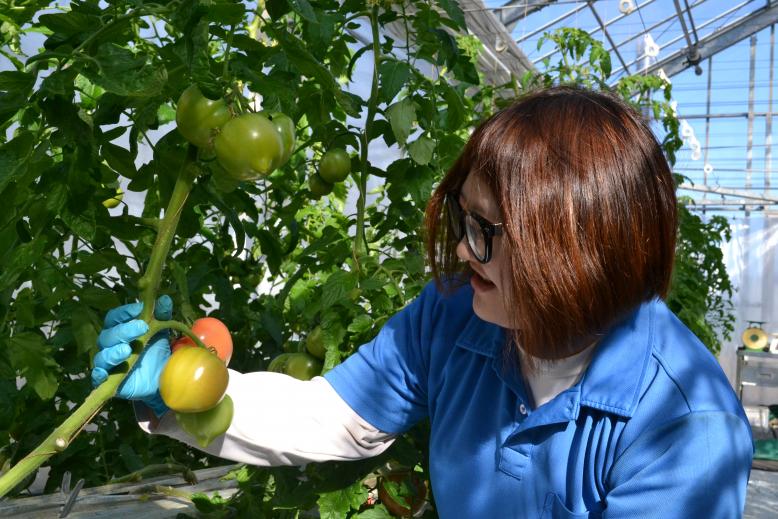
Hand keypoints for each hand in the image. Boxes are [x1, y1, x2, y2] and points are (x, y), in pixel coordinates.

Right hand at [91, 295, 172, 415]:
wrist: (161, 378)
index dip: (125, 312)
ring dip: (113, 352)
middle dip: (125, 330)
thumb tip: (165, 299)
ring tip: (127, 350)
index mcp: (120, 329)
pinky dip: (100, 373)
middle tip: (142, 327)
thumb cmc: (156, 351)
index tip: (139, 309)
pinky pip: (97, 376)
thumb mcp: (161, 332)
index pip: (115, 317)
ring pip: (103, 355)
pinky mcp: (107, 379)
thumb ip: (161, 315)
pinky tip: (106, 371)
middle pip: (109, 334)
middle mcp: (110, 344)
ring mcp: (107, 362)